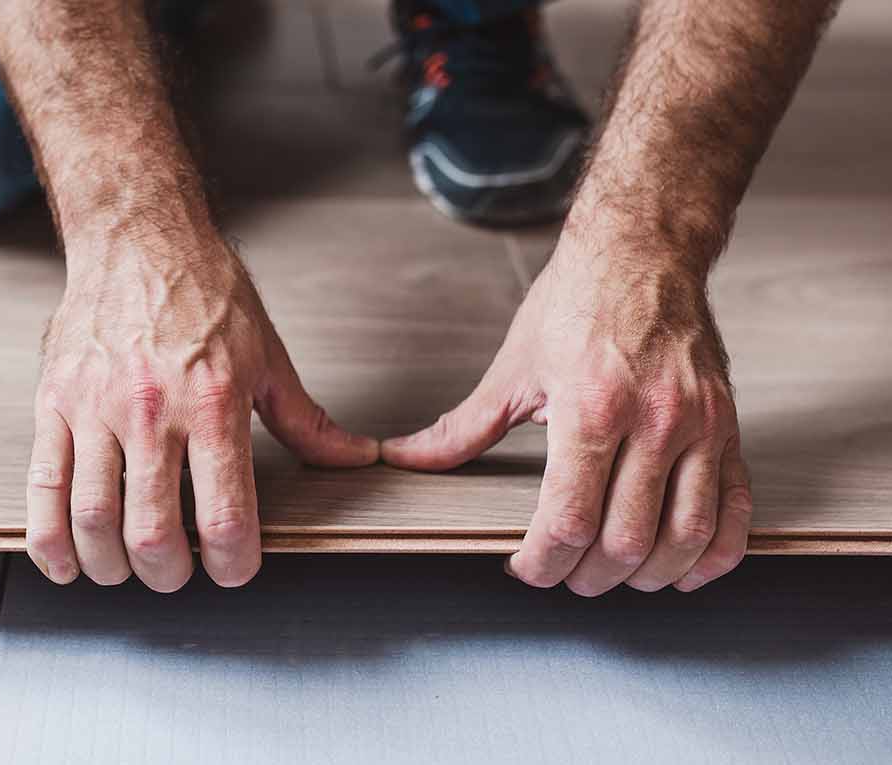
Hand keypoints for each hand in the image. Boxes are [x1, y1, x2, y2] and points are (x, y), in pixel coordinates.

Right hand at [27, 233, 378, 590]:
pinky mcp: (53, 403)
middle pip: (151, 532)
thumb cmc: (202, 292)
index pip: (223, 516)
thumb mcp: (267, 356)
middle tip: (177, 573)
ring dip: (111, 566)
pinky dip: (50, 540)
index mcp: (212, 402)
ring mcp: (95, 409)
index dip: (232, 564)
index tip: (233, 569)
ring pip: (93, 519)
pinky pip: (42, 487)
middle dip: (169, 575)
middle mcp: (150, 410)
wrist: (137, 239)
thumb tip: (355, 458)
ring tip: (127, 569)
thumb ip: (306, 421)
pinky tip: (66, 561)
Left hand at [381, 237, 751, 594]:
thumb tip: (405, 458)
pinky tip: (680, 568)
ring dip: (645, 576)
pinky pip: (736, 511)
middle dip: (586, 577)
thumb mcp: (511, 368)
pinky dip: (712, 556)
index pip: (570, 521)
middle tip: (563, 574)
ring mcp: (700, 426)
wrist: (643, 251)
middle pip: (624, 541)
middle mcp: (653, 420)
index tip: (524, 568)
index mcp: (591, 407)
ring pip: (684, 537)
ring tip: (613, 576)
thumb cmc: (576, 304)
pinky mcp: (729, 427)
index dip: (542, 563)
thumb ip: (462, 428)